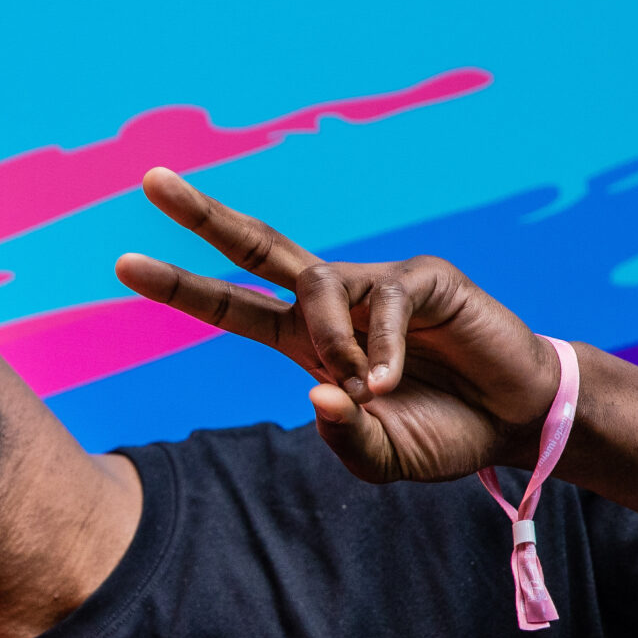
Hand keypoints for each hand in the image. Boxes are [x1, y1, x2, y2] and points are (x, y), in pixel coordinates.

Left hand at [116, 168, 561, 484]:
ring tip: (363, 388)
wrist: (515, 421)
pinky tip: (393, 381)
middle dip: (203, 215)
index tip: (122, 266)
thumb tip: (319, 394)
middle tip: (151, 181)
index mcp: (306, 341)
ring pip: (319, 285)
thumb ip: (346, 437)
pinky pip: (385, 303)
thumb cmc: (442, 431)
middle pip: (256, 246)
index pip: (231, 304)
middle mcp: (332, 302)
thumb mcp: (381, 456)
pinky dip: (382, 349)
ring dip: (329, 340)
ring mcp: (375, 283)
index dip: (181, 285)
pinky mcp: (424, 277)